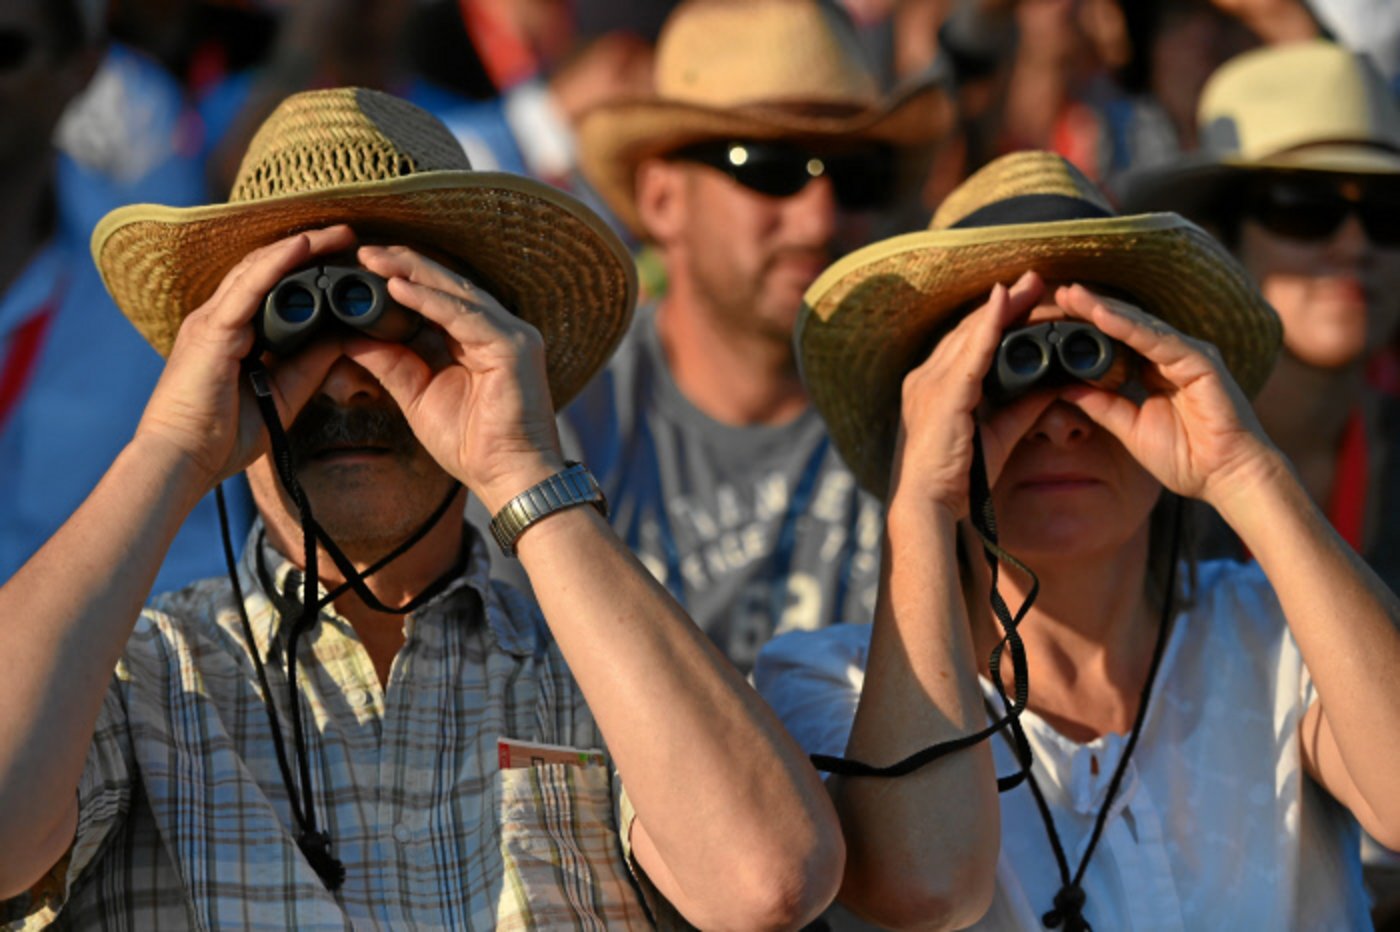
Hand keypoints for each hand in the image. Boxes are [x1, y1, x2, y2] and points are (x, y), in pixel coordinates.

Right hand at [134, 226, 352, 488]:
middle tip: (347, 235)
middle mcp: (220, 319)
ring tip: (336, 233)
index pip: (271, 288)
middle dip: (308, 249)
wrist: (182, 460)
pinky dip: (277, 263)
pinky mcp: (212, 330)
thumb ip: (309, 364)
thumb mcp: (283, 393)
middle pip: (266, 269)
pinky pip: (249, 287)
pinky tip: (302, 246)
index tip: (343, 261)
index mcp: (232, 334)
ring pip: (259, 268)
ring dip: (300, 246)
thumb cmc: (222, 436)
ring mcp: (212, 320)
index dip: (304, 270)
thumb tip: (344, 338)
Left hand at [343, 245, 565, 512]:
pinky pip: (465, 316)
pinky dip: (430, 301)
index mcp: (479, 340)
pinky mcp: (514, 346)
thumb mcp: (417, 396)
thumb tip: (349, 336)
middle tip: (363, 251)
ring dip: (413, 273)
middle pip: (447, 286)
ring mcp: (511, 335)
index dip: (402, 278)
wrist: (508, 478)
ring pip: (456, 293)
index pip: (438, 297)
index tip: (361, 267)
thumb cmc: (472, 445)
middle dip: (404, 265)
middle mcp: (499, 329)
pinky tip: (398, 289)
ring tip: (375, 260)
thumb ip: (390, 363)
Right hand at [891, 270, 1055, 517]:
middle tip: (1036, 279)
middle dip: (1005, 303)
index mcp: (933, 387)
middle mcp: (926, 377)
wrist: (925, 505)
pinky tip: (1006, 300)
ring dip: (1005, 306)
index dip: (996, 319)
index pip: (967, 343)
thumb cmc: (955, 479)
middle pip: (970, 329)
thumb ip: (1023, 408)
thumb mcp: (997, 435)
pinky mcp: (943, 394)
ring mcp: (931, 383)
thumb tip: (1055, 386)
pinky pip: (971, 351)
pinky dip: (990, 323)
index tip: (1023, 300)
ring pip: (972, 333)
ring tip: (1033, 283)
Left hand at [1053, 283, 1283, 506]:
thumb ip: (1102, 406)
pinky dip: (1129, 327)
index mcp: (1156, 370)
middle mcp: (1172, 357)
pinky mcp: (1201, 362)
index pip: (1118, 340)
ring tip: (1074, 296)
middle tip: (1062, 291)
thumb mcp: (1130, 429)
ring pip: (1140, 326)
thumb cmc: (1186, 457)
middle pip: (1127, 325)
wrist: (1226, 477)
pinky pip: (1158, 340)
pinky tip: (1102, 315)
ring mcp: (1188, 356)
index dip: (1089, 325)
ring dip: (1105, 309)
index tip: (1058, 313)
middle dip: (1093, 308)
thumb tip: (1065, 388)